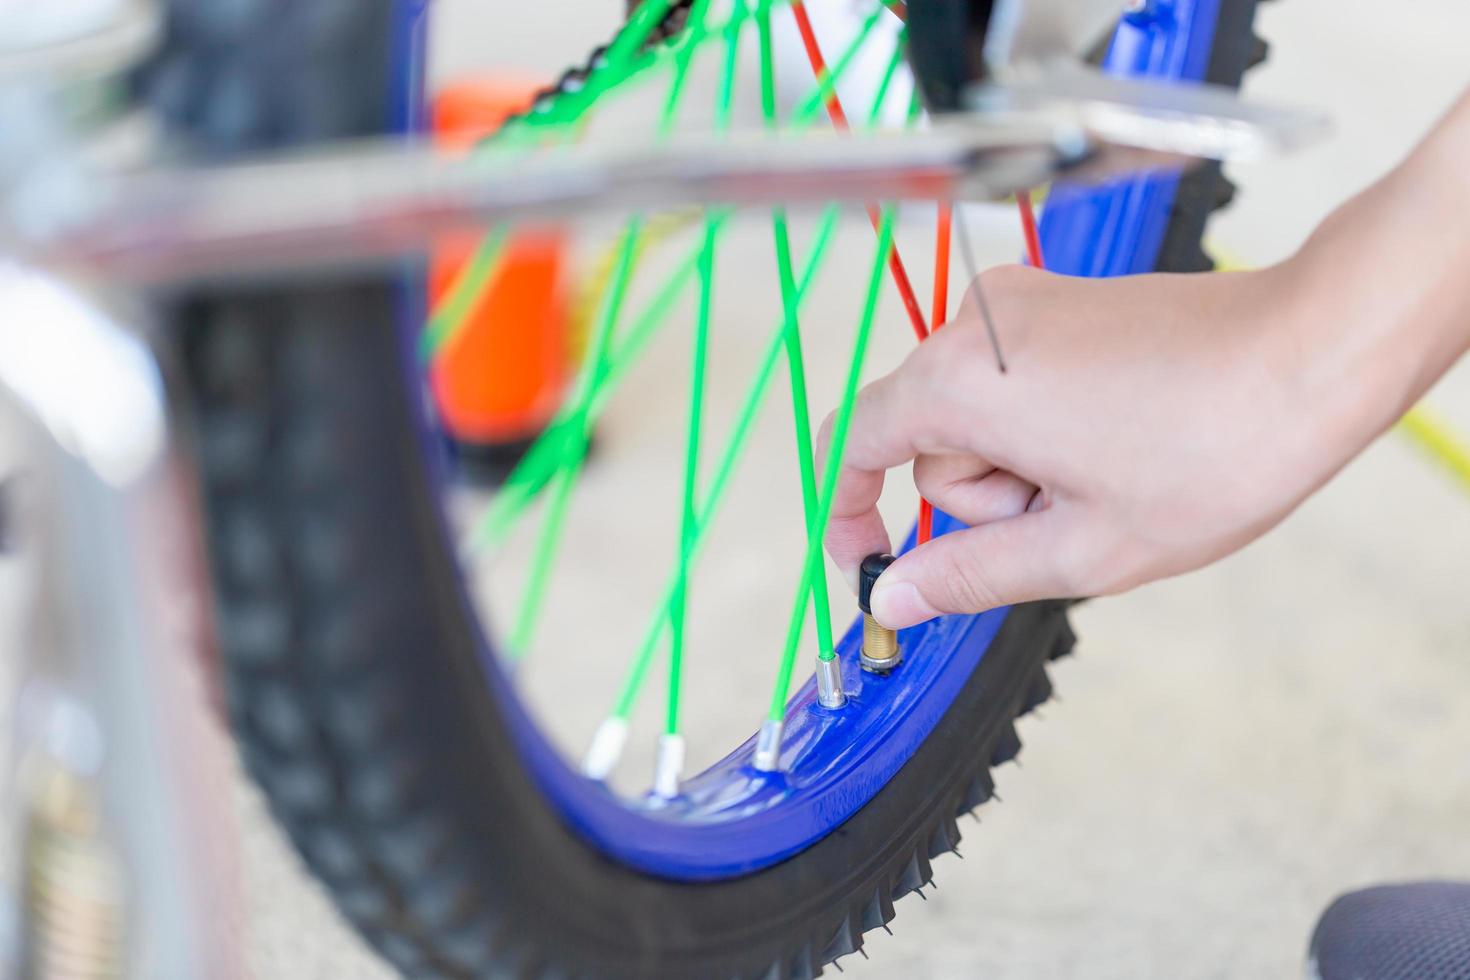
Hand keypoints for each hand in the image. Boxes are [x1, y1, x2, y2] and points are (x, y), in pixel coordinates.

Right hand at [820, 262, 1334, 627]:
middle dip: (981, 499)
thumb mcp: (1081, 547)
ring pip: (975, 415)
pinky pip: (1014, 382)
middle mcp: (977, 325)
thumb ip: (967, 576)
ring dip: (1022, 466)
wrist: (1317, 348)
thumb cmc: (1214, 446)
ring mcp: (1021, 304)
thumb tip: (894, 597)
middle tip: (1070, 516)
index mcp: (962, 380)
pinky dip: (1045, 428)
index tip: (869, 561)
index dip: (848, 511)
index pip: (853, 442)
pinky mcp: (1059, 301)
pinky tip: (1118, 442)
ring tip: (1109, 477)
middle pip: (925, 441)